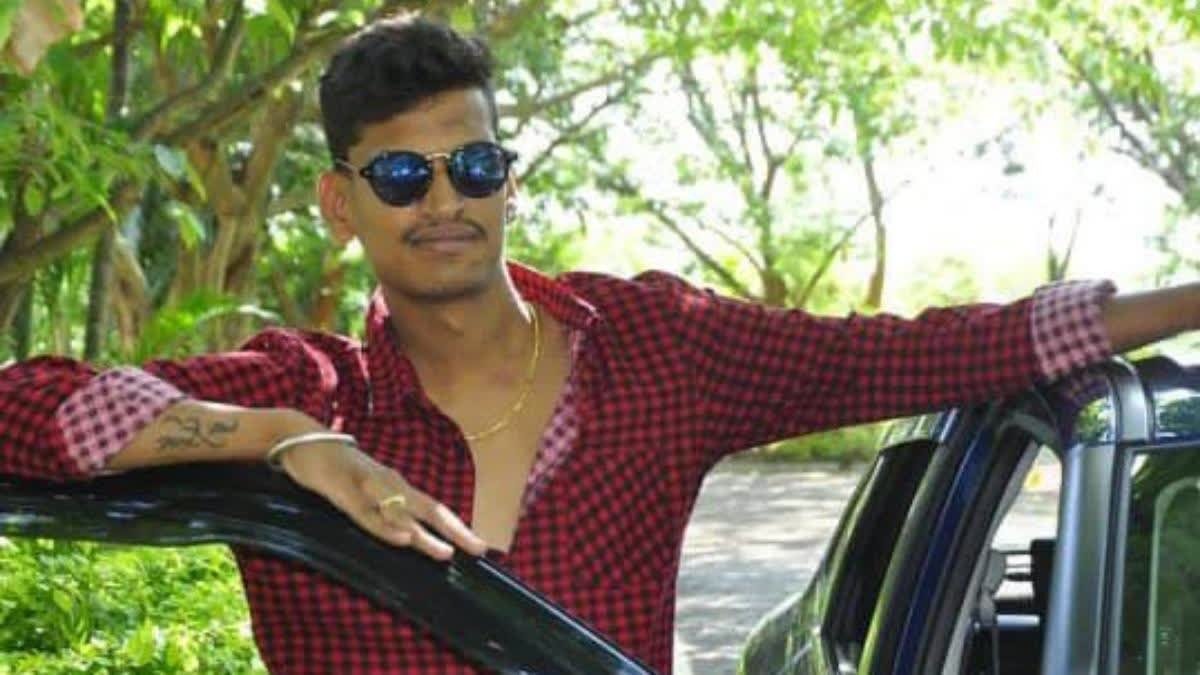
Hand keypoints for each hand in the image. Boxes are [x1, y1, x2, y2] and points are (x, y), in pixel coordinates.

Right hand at [275, 432, 487, 560]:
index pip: (434, 509)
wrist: (301, 438)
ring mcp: (367, 486)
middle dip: (455, 531)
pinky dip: (385, 526)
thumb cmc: (337, 469)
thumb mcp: (366, 489)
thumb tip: (411, 530)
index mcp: (396, 485)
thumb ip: (386, 507)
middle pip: (429, 509)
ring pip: (400, 513)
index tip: (481, 548)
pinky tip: (402, 537)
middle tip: (480, 549)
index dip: (458, 527)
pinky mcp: (343, 490)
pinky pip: (367, 513)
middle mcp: (389, 483)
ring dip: (423, 534)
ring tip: (445, 552)